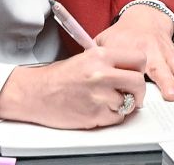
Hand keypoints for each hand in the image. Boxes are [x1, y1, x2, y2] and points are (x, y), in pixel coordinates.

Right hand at [0, 47, 147, 128]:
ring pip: (130, 103)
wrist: (33, 94)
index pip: (138, 58)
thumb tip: (131, 71)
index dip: (138, 68)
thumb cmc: (55, 78)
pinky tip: (96, 109)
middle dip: (138, 91)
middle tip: (131, 93)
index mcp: (99, 56)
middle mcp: (101, 74)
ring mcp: (99, 95)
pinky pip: (117, 117)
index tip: (134, 74)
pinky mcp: (96, 114)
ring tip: (104, 101)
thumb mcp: (84, 60)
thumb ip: (108, 63)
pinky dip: (110, 116)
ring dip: (122, 105)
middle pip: (139, 83)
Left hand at [95, 5, 173, 101]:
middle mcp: (140, 47)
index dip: (118, 78)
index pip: (117, 64)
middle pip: (143, 64)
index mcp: (119, 45)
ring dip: (169, 81)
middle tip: (147, 96)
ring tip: (172, 95)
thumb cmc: (121, 35)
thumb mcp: (102, 40)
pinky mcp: (170, 53)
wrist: (144, 17)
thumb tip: (79, 73)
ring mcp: (157, 50)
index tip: (118, 93)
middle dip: (145, 80)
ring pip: (164, 66)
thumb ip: (93, 56)